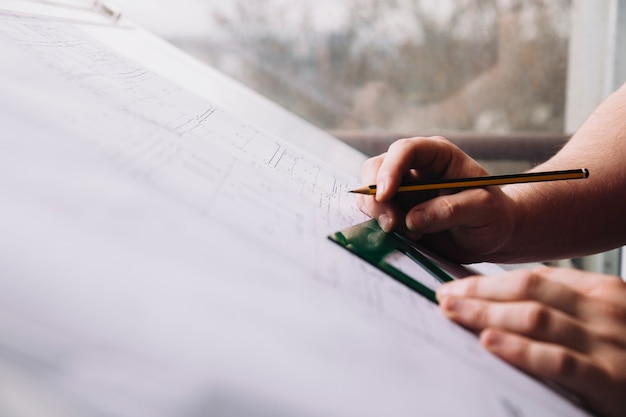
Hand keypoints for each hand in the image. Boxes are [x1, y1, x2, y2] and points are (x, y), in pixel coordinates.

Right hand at [356, 137, 515, 261]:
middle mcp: (414, 168)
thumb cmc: (493, 215)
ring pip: (369, 193)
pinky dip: (379, 226)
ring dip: (378, 214)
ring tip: (408, 234)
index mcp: (437, 155)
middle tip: (391, 224)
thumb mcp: (484, 209)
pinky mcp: (395, 211)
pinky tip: (404, 238)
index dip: (390, 169)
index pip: (405, 150)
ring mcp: (401, 189)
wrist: (491, 236)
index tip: (385, 195)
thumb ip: (451, 210)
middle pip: (376, 168)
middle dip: (376, 196)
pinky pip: (374, 214)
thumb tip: (412, 219)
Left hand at [436, 266, 625, 416]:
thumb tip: (509, 295)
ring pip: (536, 318)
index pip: (532, 279)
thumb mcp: (609, 316)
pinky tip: (491, 344)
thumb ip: (568, 303)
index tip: (454, 286)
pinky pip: (559, 361)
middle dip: (479, 293)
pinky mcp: (610, 380)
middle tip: (443, 297)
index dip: (487, 282)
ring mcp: (608, 344)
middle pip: (528, 292)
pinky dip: (521, 350)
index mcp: (600, 293)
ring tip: (454, 313)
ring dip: (488, 314)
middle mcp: (603, 311)